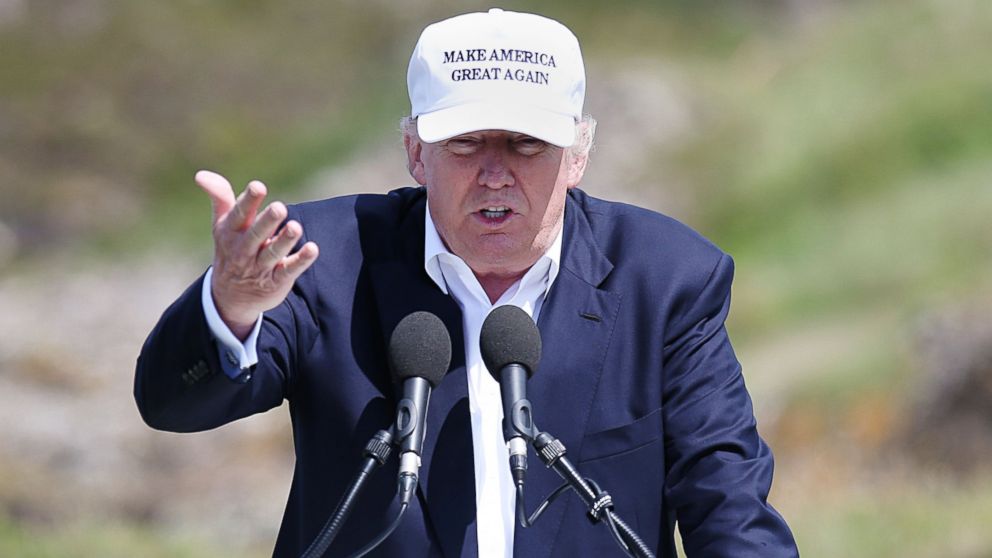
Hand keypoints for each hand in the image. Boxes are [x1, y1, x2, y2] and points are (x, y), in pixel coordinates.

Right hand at [195, 170, 318, 339]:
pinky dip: (301, 261)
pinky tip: (312, 249)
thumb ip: (219, 197)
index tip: (258, 186)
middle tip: (279, 207)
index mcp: (231, 232)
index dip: (249, 201)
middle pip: (256, 234)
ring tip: (296, 227)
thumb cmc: (231, 248)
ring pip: (273, 253)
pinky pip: (288, 271)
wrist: (229, 297)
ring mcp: (260, 266)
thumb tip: (201, 174)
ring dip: (285, 240)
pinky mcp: (275, 281)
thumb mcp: (222, 224)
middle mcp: (244, 249)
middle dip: (267, 221)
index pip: (239, 215)